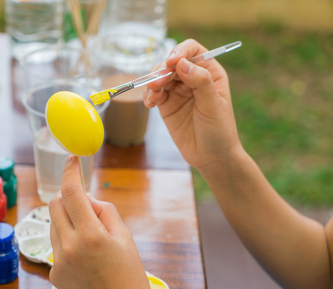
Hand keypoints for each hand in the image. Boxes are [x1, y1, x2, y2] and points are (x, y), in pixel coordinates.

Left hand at [48, 155, 154, 288]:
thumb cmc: (129, 272)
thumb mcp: (124, 235)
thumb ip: (103, 210)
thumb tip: (85, 198)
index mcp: (91, 235)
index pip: (72, 193)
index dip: (71, 172)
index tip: (72, 160)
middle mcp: (69, 247)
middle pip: (55, 204)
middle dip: (67, 197)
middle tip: (85, 205)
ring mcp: (58, 262)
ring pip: (54, 224)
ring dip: (67, 220)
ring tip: (90, 238)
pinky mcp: (54, 273)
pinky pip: (55, 244)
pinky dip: (67, 240)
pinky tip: (84, 256)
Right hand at [145, 39, 242, 171]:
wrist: (211, 157)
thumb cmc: (220, 130)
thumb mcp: (213, 105)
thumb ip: (200, 82)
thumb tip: (182, 63)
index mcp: (210, 72)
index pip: (192, 50)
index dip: (180, 51)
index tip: (171, 62)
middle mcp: (193, 78)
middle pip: (172, 62)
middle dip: (162, 71)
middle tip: (156, 85)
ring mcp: (178, 91)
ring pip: (160, 76)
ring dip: (153, 83)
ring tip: (152, 97)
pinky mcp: (167, 104)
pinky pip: (154, 93)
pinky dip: (149, 95)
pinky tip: (150, 104)